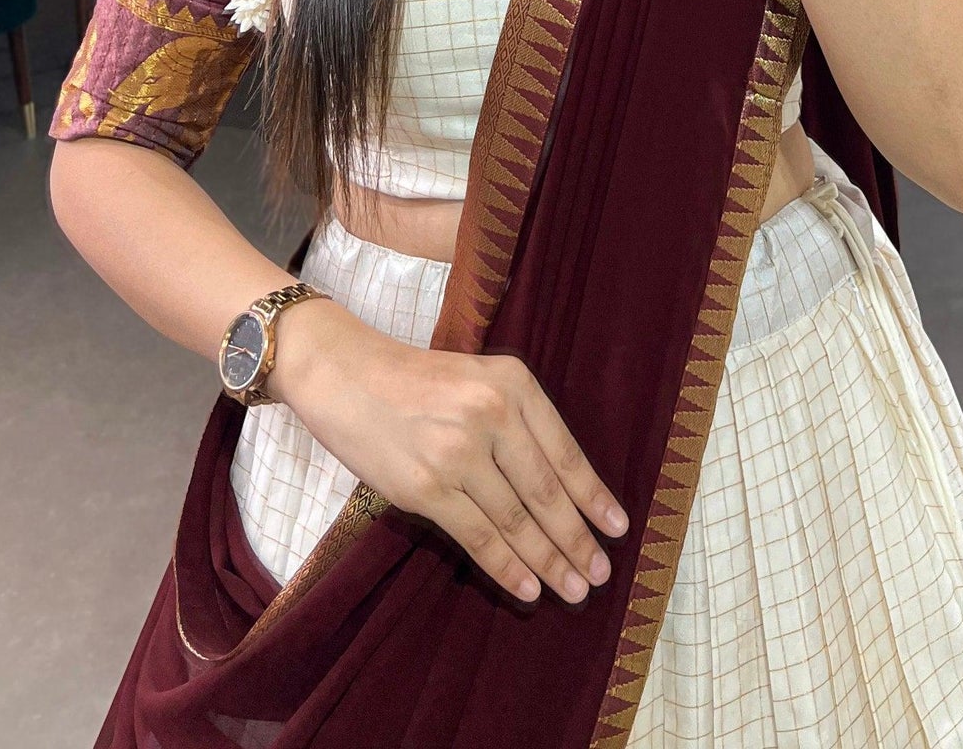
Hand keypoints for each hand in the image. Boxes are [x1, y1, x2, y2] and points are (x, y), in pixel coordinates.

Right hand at [274, 303, 627, 606]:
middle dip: (577, 539)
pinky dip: (507, 567)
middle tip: (600, 574)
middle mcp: (491, 413)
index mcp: (513, 383)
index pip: (564, 452)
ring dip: (549, 561)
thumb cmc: (414, 382)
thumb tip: (560, 492)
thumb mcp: (477, 380)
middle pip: (546, 491)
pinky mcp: (425, 486)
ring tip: (574, 589)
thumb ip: (516, 423)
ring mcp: (458, 452)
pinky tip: (528, 589)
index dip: (594, 496)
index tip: (618, 528)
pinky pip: (477, 536)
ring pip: (516, 520)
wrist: (345, 374)